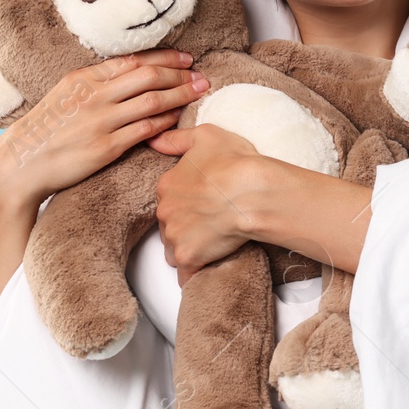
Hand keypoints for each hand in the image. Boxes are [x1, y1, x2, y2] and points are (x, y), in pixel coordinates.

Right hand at [0, 49, 209, 209]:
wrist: (20, 164)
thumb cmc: (46, 129)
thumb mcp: (66, 94)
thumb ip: (95, 82)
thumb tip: (130, 73)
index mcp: (83, 77)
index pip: (133, 60)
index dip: (165, 57)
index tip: (186, 58)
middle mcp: (94, 95)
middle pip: (149, 76)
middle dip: (181, 74)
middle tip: (202, 75)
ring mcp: (100, 121)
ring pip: (153, 100)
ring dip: (181, 95)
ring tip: (199, 92)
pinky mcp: (105, 147)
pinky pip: (146, 130)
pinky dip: (167, 121)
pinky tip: (179, 118)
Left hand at [149, 124, 277, 286]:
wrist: (253, 191)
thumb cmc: (235, 162)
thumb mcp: (206, 136)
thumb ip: (177, 139)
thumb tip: (154, 140)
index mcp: (167, 185)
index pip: (168, 200)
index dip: (187, 203)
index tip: (205, 204)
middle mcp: (164, 211)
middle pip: (169, 226)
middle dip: (186, 226)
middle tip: (211, 222)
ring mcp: (174, 236)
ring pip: (174, 249)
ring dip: (188, 248)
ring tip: (213, 242)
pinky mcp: (188, 256)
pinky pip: (185, 273)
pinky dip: (195, 271)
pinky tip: (209, 264)